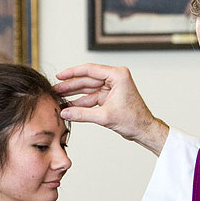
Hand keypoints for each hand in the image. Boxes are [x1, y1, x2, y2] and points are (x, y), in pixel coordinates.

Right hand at [54, 64, 168, 154]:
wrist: (144, 130)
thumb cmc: (134, 120)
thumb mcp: (105, 117)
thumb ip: (82, 114)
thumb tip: (64, 112)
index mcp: (117, 75)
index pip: (90, 70)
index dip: (72, 73)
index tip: (59, 76)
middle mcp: (115, 78)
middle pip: (87, 79)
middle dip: (70, 85)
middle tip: (55, 89)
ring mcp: (112, 87)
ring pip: (88, 88)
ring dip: (74, 94)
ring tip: (59, 97)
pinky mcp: (109, 96)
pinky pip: (91, 97)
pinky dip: (81, 102)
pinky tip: (69, 106)